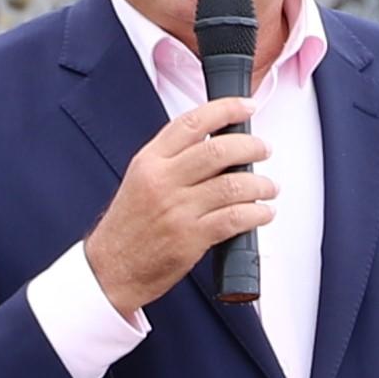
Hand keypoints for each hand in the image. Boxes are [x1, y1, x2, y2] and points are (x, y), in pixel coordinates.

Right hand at [79, 98, 275, 315]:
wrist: (110, 270)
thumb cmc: (127, 228)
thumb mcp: (140, 181)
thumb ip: (172, 161)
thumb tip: (215, 147)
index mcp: (149, 161)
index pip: (191, 122)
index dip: (225, 109)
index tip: (246, 107)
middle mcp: (162, 181)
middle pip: (218, 150)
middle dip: (251, 146)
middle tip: (264, 149)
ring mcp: (177, 209)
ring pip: (232, 185)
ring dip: (260, 184)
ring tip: (268, 187)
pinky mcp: (190, 238)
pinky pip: (235, 218)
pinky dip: (257, 214)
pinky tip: (263, 213)